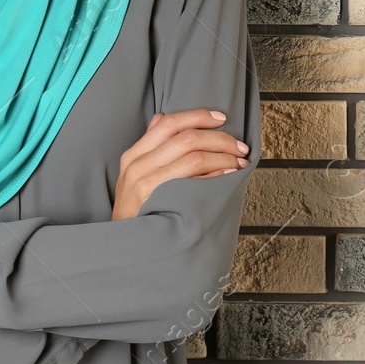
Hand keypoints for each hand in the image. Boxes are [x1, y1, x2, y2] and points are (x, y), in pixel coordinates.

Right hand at [111, 109, 249, 220]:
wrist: (125, 246)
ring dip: (224, 158)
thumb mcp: (132, 176)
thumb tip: (162, 117)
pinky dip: (217, 175)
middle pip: (187, 138)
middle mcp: (138, 165)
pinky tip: (228, 176)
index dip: (198, 116)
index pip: (169, 122)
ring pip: (195, 157)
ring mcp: (148, 184)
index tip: (221, 118)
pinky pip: (196, 181)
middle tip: (239, 147)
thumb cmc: (135, 211)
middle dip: (220, 139)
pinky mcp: (160, 202)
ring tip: (238, 163)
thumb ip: (149, 147)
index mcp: (134, 155)